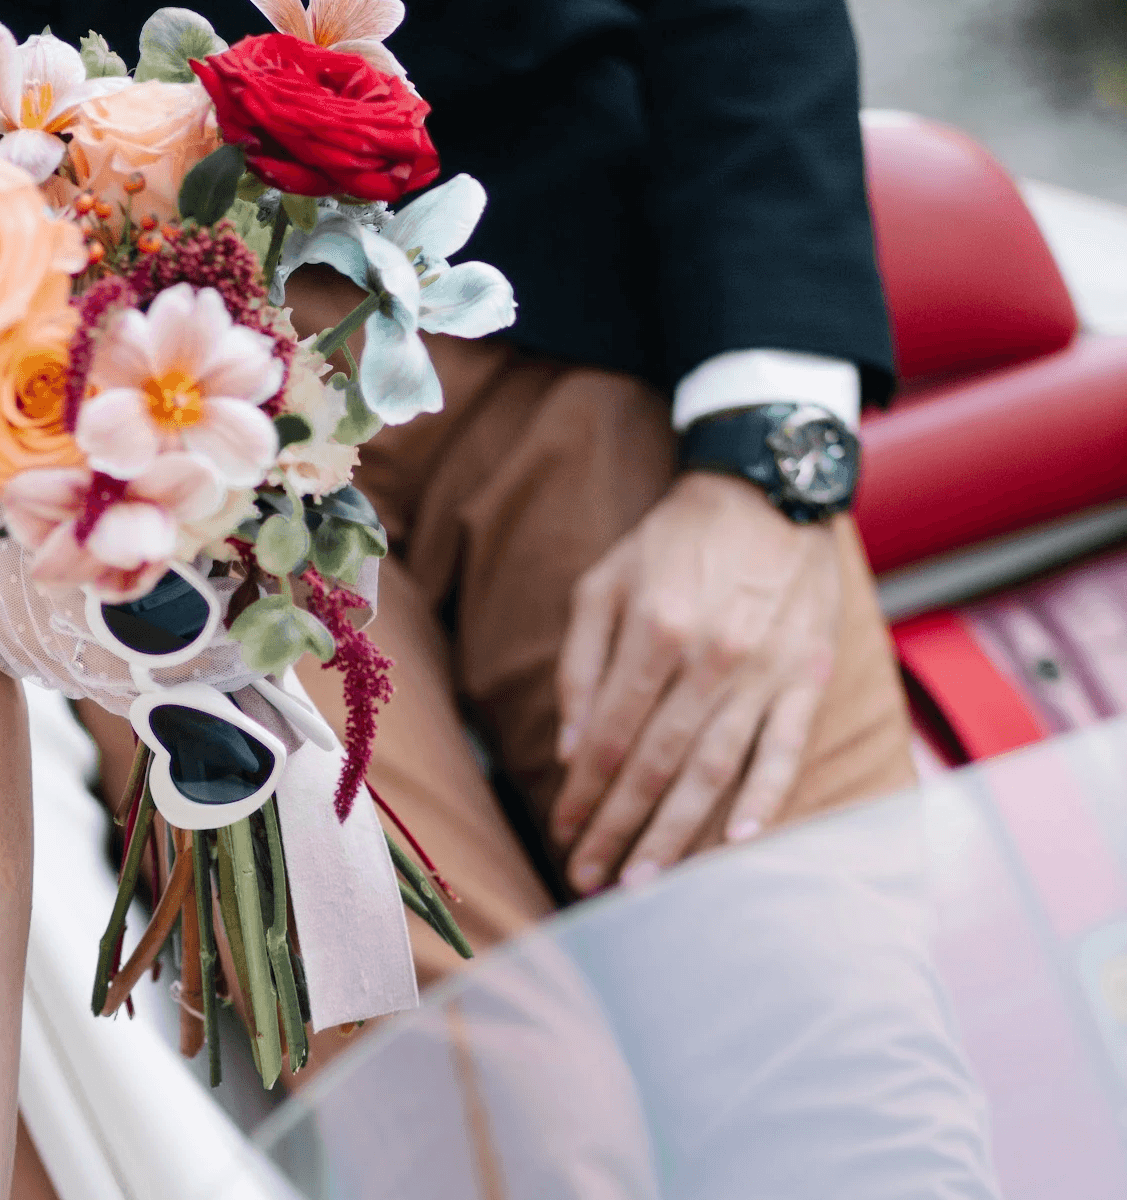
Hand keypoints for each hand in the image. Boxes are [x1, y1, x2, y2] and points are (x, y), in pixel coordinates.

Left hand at [549, 471, 839, 893]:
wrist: (769, 490)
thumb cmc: (674, 542)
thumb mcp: (604, 584)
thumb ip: (581, 665)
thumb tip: (569, 748)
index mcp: (654, 631)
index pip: (611, 735)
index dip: (583, 791)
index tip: (562, 829)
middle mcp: (710, 658)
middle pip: (657, 767)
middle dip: (618, 829)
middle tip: (590, 877)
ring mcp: (766, 673)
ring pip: (715, 772)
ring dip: (677, 834)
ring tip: (644, 881)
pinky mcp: (807, 678)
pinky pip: (786, 751)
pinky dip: (763, 802)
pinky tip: (735, 844)